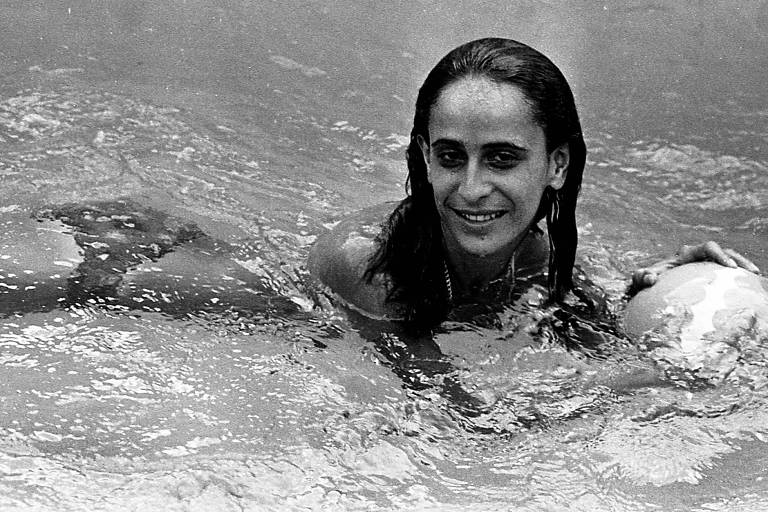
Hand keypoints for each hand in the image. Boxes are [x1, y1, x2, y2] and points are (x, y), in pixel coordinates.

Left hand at [631, 241, 759, 290]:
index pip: (708, 247)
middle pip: (725, 252)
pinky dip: (737, 281)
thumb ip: (642, 276)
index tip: (729, 266)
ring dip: (743, 268)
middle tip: (749, 272)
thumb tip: (649, 278)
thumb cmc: (647, 280)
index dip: (720, 254)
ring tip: (756, 278)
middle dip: (738, 260)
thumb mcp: (641, 279)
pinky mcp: (710, 276)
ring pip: (729, 263)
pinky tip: (749, 293)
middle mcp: (699, 257)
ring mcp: (706, 266)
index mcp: (686, 253)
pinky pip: (726, 277)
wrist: (650, 286)